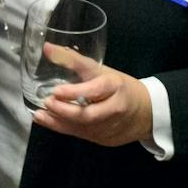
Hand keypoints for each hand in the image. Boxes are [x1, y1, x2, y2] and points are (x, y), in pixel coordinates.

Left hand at [30, 43, 154, 147]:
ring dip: (59, 122)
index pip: (95, 90)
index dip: (75, 92)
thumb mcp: (102, 71)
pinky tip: (48, 121)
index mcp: (115, 86)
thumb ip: (74, 61)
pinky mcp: (105, 140)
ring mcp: (110, 127)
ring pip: (83, 128)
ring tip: (40, 114)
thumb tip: (47, 48)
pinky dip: (63, 129)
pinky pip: (82, 135)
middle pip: (88, 114)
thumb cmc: (119, 87)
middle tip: (47, 102)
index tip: (56, 90)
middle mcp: (114, 108)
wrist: (147, 113)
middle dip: (65, 111)